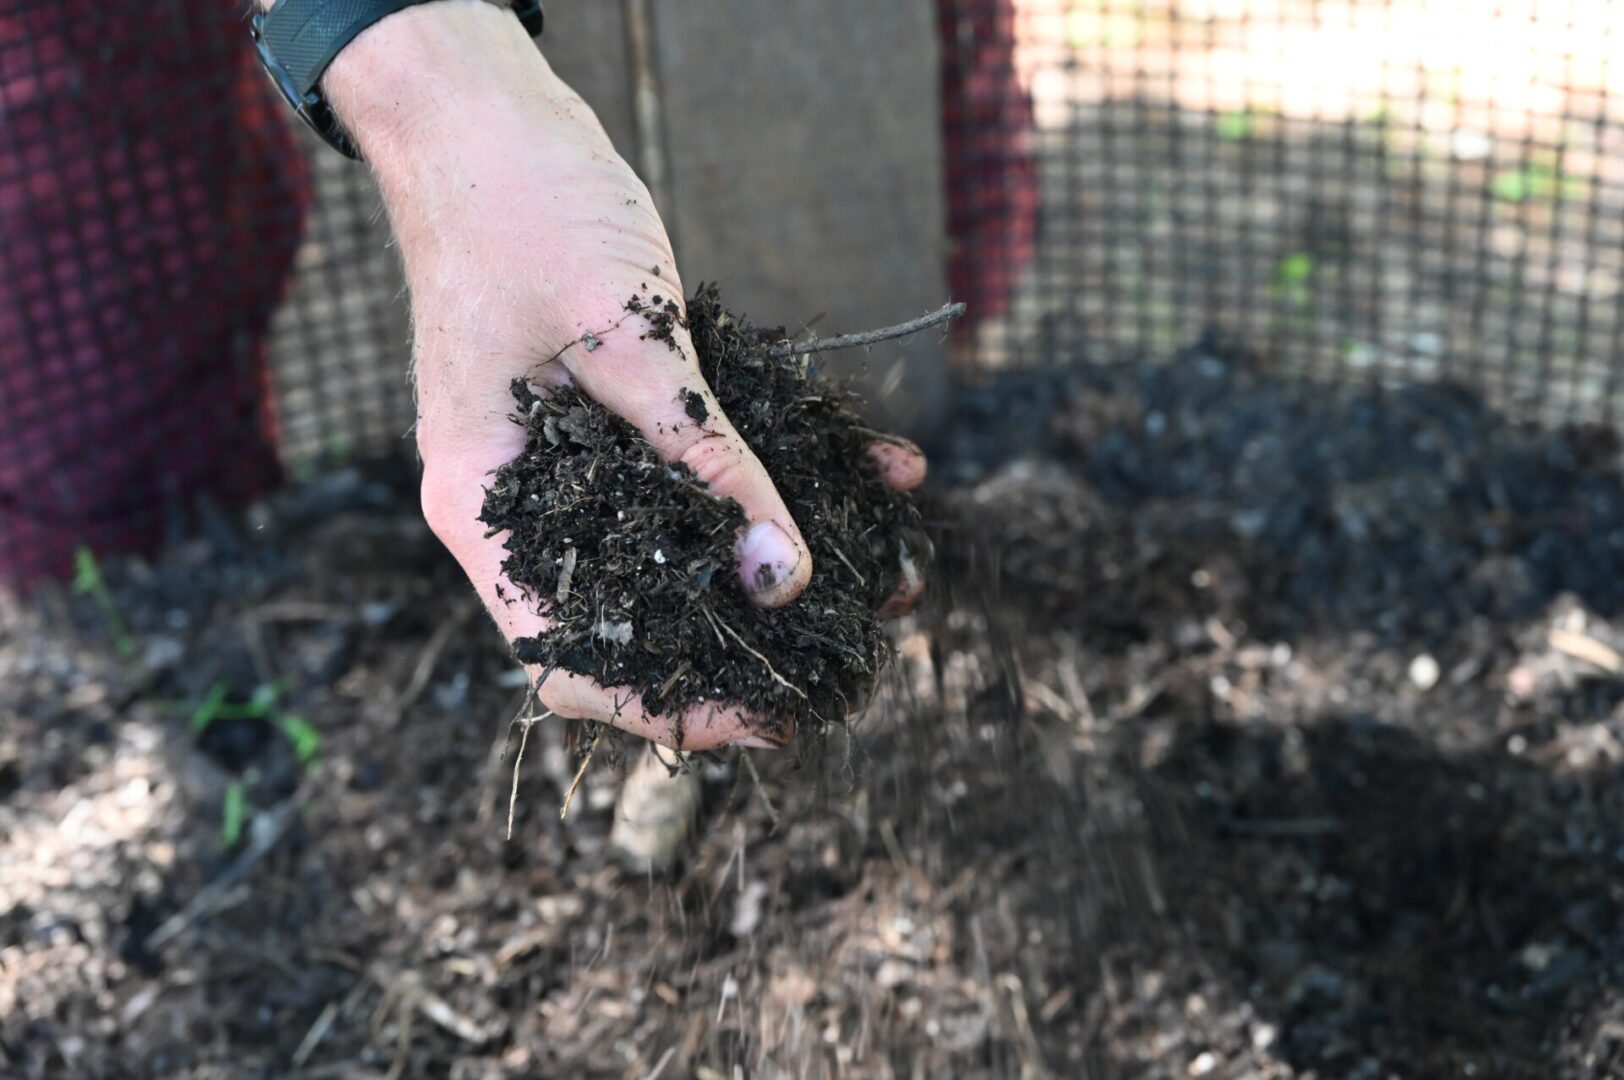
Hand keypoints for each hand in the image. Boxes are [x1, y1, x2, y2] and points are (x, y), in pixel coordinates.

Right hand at [325, 1, 924, 748]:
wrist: (486, 106)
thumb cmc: (521, 206)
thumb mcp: (630, 341)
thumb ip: (708, 460)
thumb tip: (788, 576)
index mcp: (484, 506)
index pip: (567, 659)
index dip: (668, 708)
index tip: (771, 718)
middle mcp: (525, 500)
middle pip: (638, 610)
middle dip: (753, 637)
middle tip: (860, 644)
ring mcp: (570, 457)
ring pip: (686, 545)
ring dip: (788, 559)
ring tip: (893, 569)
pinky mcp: (620, 411)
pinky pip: (706, 466)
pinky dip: (784, 473)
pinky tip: (879, 469)